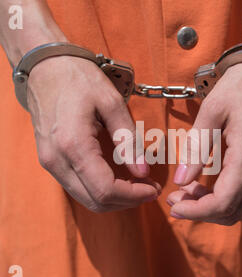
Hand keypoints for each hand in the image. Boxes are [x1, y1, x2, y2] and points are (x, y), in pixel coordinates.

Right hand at [27, 56, 159, 212]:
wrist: (45, 68)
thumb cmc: (79, 79)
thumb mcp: (111, 103)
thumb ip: (128, 140)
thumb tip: (143, 171)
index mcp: (74, 145)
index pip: (106, 190)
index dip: (133, 195)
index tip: (153, 189)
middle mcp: (57, 161)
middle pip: (96, 201)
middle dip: (127, 201)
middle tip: (150, 189)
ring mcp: (50, 163)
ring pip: (86, 199)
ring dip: (115, 198)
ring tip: (138, 185)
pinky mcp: (51, 161)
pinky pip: (78, 188)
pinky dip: (101, 190)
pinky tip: (118, 179)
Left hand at [167, 61, 241, 224]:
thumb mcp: (212, 110)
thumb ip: (196, 148)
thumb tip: (180, 180)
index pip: (224, 202)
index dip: (196, 212)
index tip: (174, 207)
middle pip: (235, 212)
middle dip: (202, 212)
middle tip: (177, 199)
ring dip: (216, 207)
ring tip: (190, 192)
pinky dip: (231, 198)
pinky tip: (211, 185)